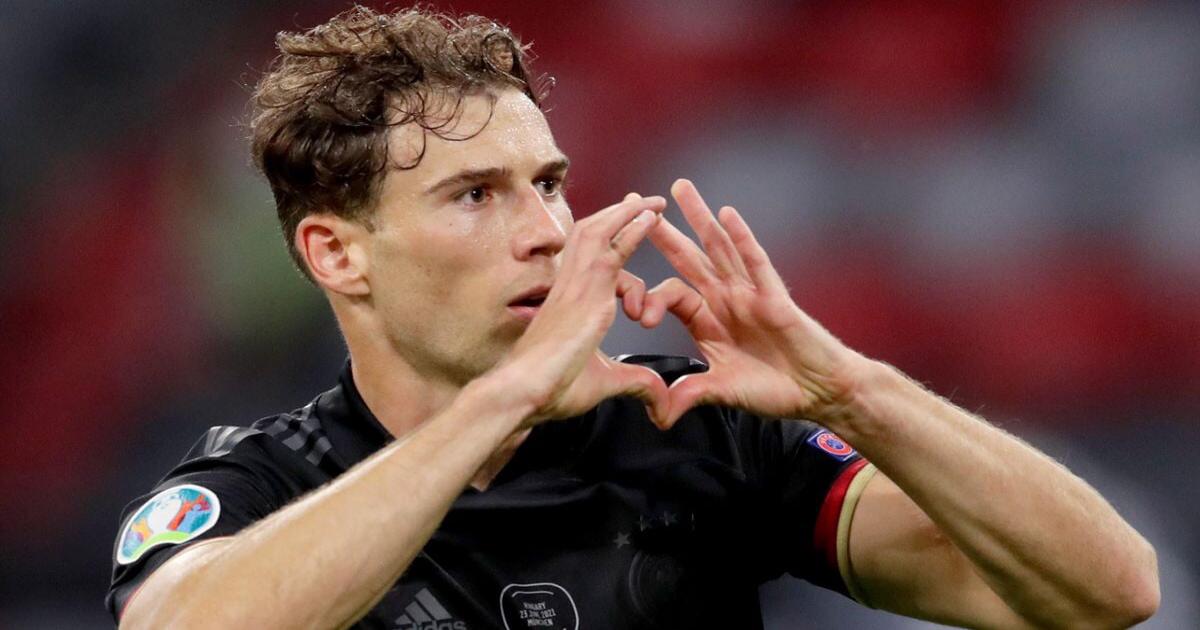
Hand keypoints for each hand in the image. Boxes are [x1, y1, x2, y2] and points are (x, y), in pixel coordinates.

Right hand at [496, 193, 670, 426]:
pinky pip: (612, 249)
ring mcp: (576, 285)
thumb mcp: (605, 382)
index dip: (613, 244)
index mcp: (568, 301)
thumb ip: (636, 383)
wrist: (524, 391)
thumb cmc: (552, 388)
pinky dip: (632, 229)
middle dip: (616, 215)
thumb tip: (660, 399)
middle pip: (590, 234)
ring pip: (599, 232)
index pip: (592, 261)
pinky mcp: (587, 291)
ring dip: (626, 213)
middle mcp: (570, 286)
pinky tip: (651, 217)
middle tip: (641, 202)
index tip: (629, 233)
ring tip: (651, 202)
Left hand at [643, 179, 869, 426]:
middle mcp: (725, 299)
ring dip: (699, 217)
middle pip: (689, 257)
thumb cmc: (775, 389)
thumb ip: (689, 396)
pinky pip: (755, 261)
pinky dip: (741, 237)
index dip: (649, 297)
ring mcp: (750, 293)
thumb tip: (658, 416)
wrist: (818, 392)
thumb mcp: (722, 392)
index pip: (670, 293)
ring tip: (679, 188)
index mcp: (708, 320)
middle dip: (663, 230)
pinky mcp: (774, 296)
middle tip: (636, 198)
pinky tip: (727, 214)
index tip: (638, 315)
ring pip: (720, 248)